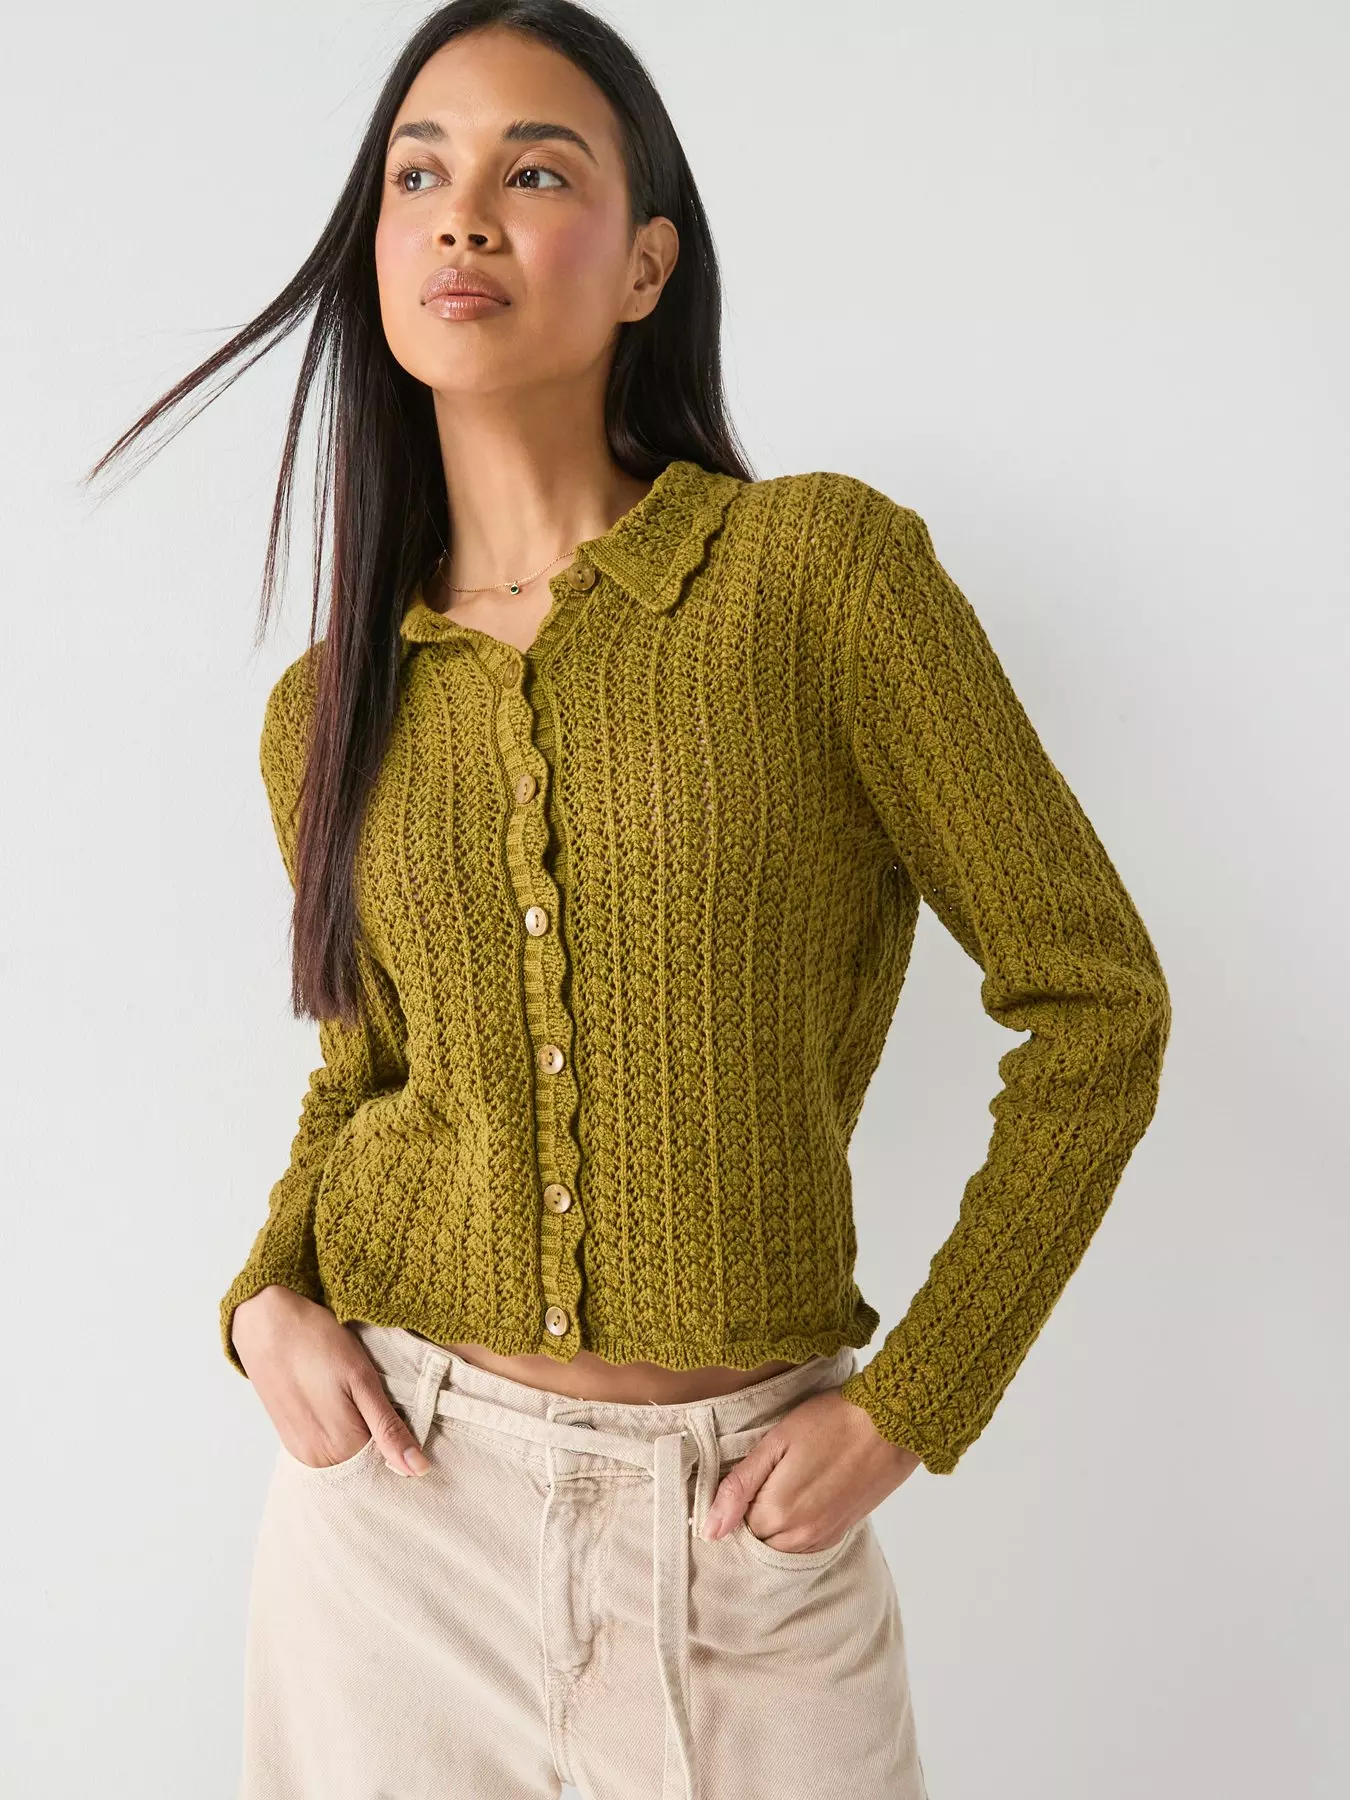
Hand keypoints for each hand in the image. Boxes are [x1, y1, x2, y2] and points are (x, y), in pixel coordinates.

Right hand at [230, 1285, 431, 1476]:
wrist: (266, 1323)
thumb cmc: (317, 1343)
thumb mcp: (362, 1380)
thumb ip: (389, 1429)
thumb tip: (419, 1470)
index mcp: (340, 1449)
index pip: (388, 1469)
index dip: (406, 1448)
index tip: (413, 1423)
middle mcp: (317, 1460)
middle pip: (366, 1466)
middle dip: (385, 1447)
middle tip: (391, 1407)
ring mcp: (300, 1451)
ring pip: (348, 1459)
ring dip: (364, 1440)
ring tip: (364, 1403)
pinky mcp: (291, 1438)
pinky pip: (328, 1450)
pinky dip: (344, 1435)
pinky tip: (345, 1408)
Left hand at [699, 1388, 920, 1548]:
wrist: (888, 1424)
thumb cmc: (830, 1422)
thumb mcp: (775, 1443)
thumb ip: (738, 1487)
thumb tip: (709, 1531)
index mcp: (777, 1511)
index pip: (735, 1525)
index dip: (739, 1498)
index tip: (753, 1472)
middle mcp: (799, 1535)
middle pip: (757, 1539)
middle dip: (754, 1514)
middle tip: (771, 1474)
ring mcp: (823, 1537)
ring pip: (780, 1547)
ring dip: (775, 1524)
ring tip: (789, 1482)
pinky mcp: (840, 1533)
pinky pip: (805, 1547)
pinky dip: (797, 1530)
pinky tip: (805, 1496)